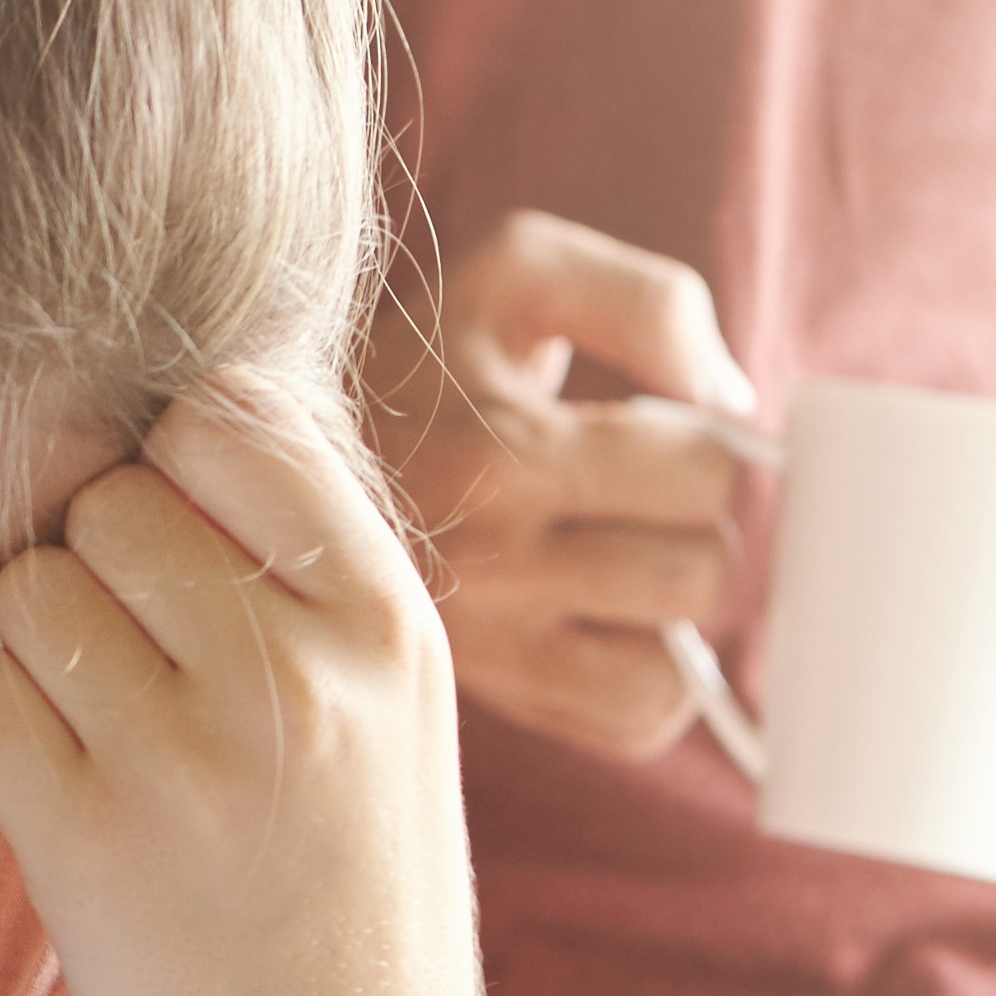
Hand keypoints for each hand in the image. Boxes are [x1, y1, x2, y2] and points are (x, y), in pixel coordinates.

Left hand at [0, 374, 475, 995]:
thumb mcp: (388, 696)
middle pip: (112, 497)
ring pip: (32, 585)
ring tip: (102, 727)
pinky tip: (56, 781)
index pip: (233, 416)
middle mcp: (294, 675)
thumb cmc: (340, 865)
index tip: (184, 543)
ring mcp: (184, 759)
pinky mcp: (82, 839)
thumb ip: (306, 551)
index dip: (177, 461)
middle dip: (97, 559)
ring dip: (37, 641)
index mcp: (383, 619)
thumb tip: (186, 395)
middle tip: (135, 660)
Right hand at [359, 210, 761, 758]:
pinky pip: (632, 723)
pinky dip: (649, 682)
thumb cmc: (420, 359)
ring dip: (672, 610)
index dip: (708, 446)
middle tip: (642, 500)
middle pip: (699, 573)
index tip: (662, 435)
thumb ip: (646, 300)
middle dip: (694, 527)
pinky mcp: (494, 702)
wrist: (268, 468)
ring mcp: (488, 650)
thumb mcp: (519, 271)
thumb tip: (728, 401)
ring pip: (674, 664)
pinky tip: (610, 623)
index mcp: (505, 451)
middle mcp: (492, 564)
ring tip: (625, 560)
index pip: (705, 475)